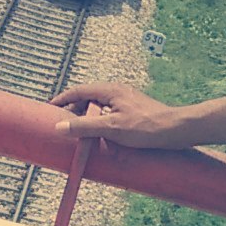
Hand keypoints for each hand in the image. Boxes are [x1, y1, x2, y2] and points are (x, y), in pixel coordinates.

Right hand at [50, 83, 190, 147]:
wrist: (176, 130)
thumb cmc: (147, 127)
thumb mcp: (111, 128)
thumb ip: (84, 126)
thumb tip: (59, 127)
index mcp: (110, 90)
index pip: (78, 90)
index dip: (62, 99)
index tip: (49, 108)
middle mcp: (117, 92)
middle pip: (88, 98)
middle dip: (73, 110)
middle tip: (61, 124)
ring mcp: (126, 101)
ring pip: (99, 106)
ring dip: (86, 117)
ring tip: (77, 132)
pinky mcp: (133, 111)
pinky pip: (109, 113)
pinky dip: (99, 122)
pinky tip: (99, 135)